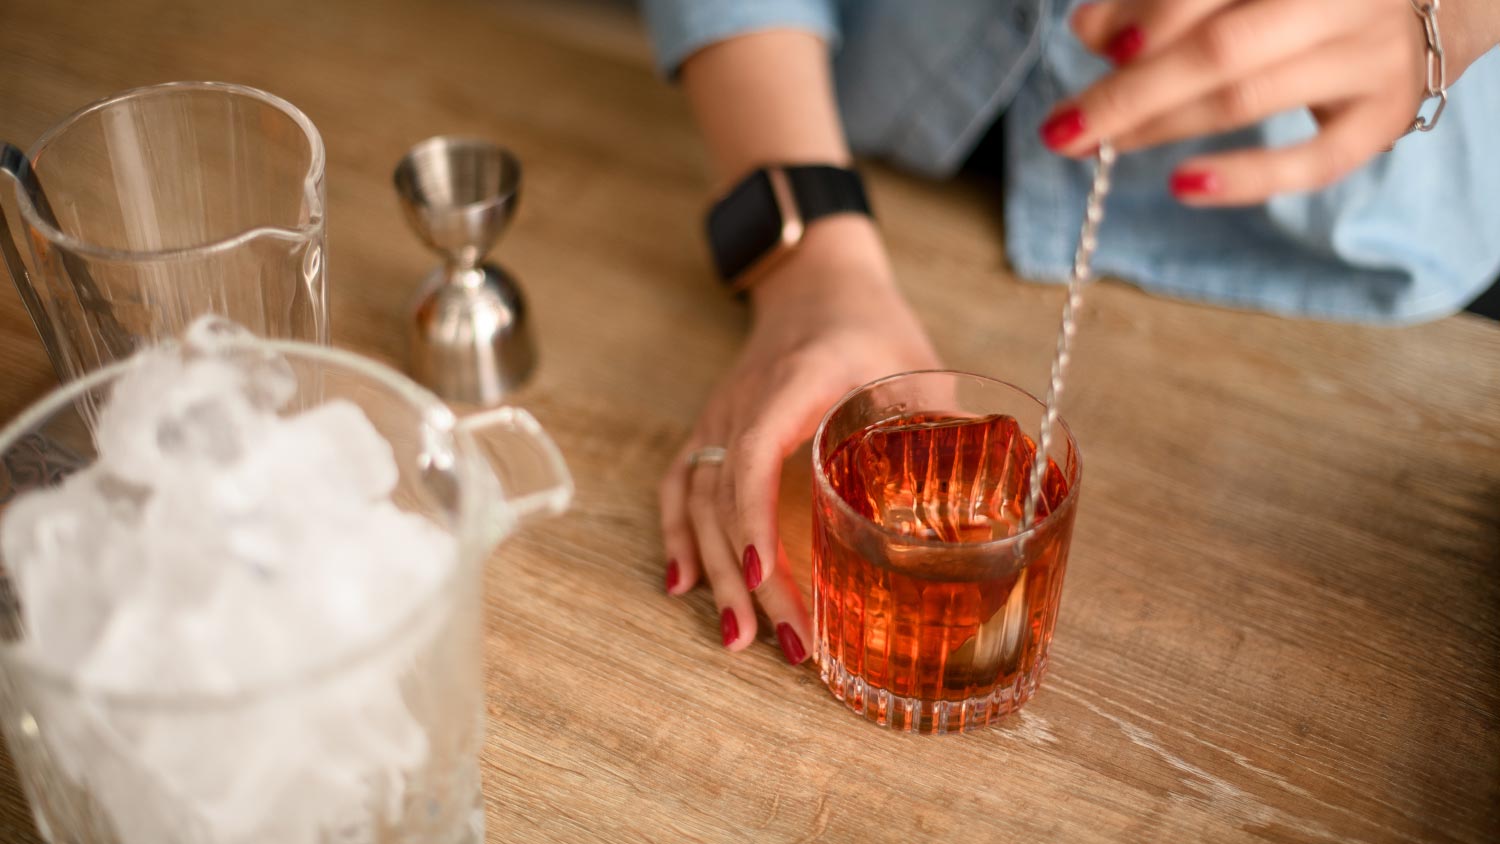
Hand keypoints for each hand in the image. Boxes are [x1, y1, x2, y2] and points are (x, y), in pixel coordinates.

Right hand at [659, 217, 940, 660]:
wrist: (816, 281)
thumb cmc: (870, 324)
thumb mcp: (914, 363)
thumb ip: (937, 423)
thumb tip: (987, 497)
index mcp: (793, 381)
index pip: (755, 454)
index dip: (753, 517)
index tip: (764, 573)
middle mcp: (744, 402)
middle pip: (726, 497)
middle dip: (750, 578)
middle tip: (787, 642)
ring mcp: (721, 417)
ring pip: (697, 501)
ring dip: (714, 572)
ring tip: (738, 638)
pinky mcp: (713, 429)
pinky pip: (680, 484)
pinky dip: (677, 536)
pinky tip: (682, 586)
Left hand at [1044, 0, 1495, 205]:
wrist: (1421, 1)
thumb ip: (1164, 0)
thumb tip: (1089, 31)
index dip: (1151, 17)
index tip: (1092, 43)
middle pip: (1222, 50)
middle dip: (1132, 90)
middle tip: (1062, 127)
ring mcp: (1374, 57)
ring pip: (1249, 98)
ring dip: (1161, 128)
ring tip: (1097, 147)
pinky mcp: (1387, 116)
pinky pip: (1314, 162)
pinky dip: (1246, 178)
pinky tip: (1182, 184)